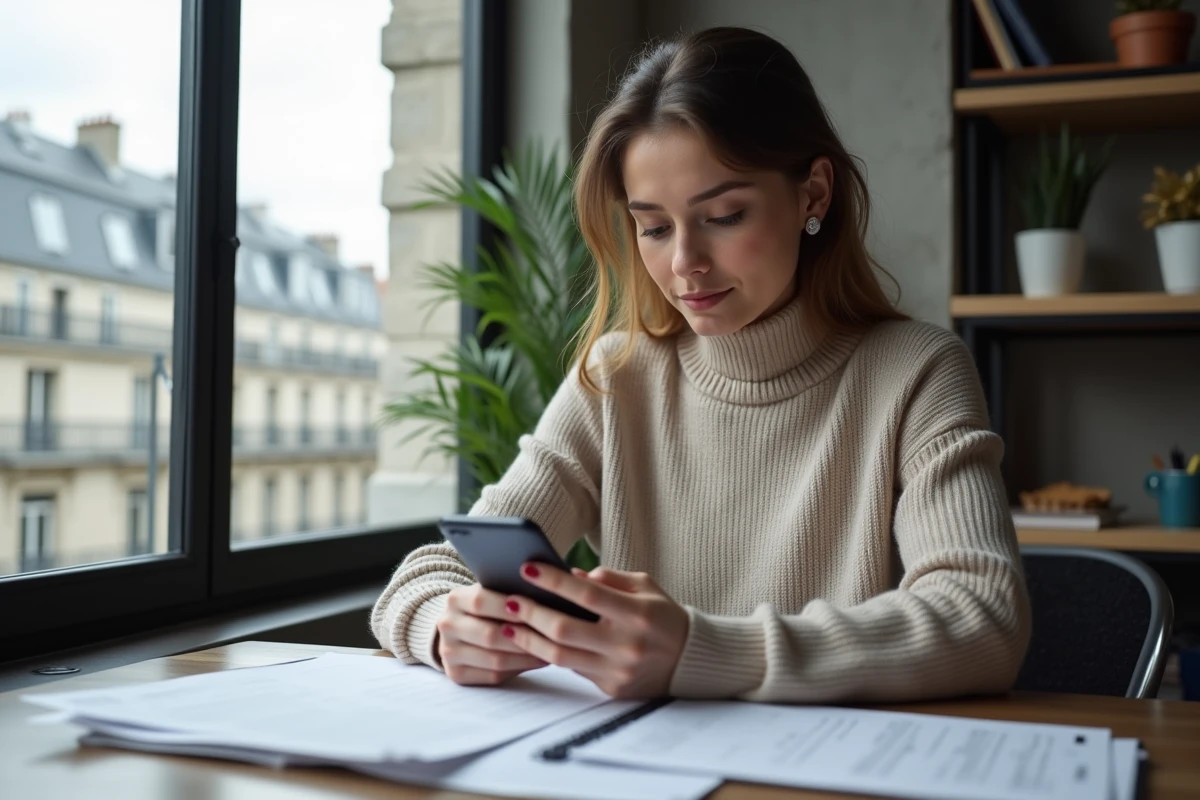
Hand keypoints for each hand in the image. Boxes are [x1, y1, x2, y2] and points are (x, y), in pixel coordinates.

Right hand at [436, 583, 547, 685]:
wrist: (460, 627)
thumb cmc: (489, 606)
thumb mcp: (492, 591)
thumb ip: (511, 591)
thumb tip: (548, 595)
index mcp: (455, 599)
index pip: (482, 602)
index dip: (512, 607)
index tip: (542, 609)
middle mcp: (446, 625)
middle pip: (489, 635)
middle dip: (525, 637)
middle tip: (554, 637)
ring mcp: (448, 652)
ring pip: (494, 659)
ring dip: (527, 656)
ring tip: (553, 650)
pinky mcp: (456, 674)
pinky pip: (492, 676)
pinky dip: (519, 669)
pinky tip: (537, 661)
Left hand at [502, 564, 689, 698]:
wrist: (690, 660)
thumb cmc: (663, 616)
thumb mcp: (645, 587)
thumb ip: (609, 579)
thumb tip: (569, 575)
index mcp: (636, 613)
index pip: (586, 594)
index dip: (554, 581)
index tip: (527, 568)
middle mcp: (625, 644)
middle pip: (564, 629)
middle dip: (530, 612)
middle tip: (508, 598)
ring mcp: (617, 670)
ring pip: (560, 656)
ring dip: (528, 638)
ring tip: (507, 624)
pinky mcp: (611, 689)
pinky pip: (571, 670)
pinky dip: (549, 654)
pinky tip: (532, 641)